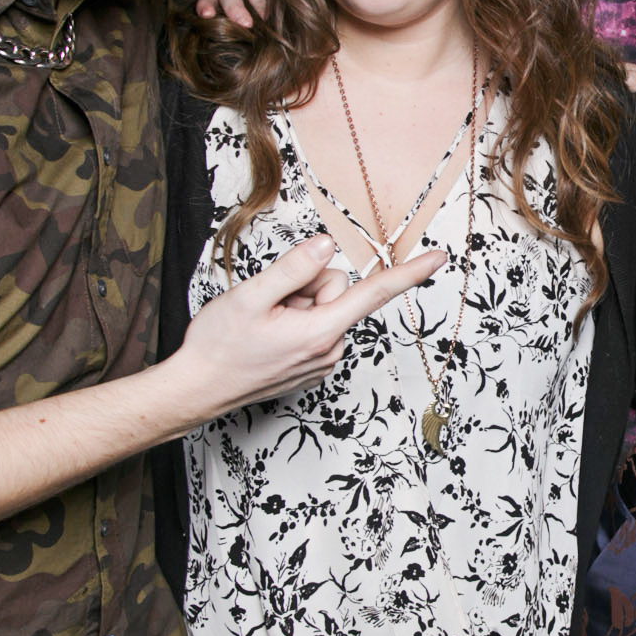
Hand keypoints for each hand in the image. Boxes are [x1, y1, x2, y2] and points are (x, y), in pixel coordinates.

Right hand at [168, 236, 445, 416]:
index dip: (408, 273)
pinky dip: (295, 322)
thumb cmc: (218, 347)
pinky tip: (269, 335)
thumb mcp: (250, 297)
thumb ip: (293, 269)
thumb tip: (326, 246)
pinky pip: (316, 326)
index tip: (438, 258)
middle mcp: (330, 349)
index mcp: (320, 331)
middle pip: (337, 290)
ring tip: (265, 323)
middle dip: (307, 285)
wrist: (197, 389)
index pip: (373, 294)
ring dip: (297, 305)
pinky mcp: (312, 365)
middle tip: (269, 304)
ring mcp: (322, 360)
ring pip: (324, 307)